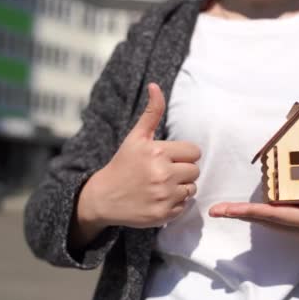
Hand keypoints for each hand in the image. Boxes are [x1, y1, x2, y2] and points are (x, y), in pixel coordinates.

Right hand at [77, 83, 200, 229]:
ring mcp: (164, 196)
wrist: (103, 197)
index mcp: (158, 152)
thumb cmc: (123, 164)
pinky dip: (175, 203)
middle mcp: (162, 174)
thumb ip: (151, 112)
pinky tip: (159, 199)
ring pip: (192, 188)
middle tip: (164, 172)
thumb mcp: (136, 137)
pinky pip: (185, 205)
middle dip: (182, 170)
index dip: (183, 154)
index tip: (167, 158)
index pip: (194, 152)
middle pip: (195, 171)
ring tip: (162, 186)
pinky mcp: (164, 214)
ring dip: (181, 187)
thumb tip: (155, 85)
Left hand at [209, 188, 298, 250]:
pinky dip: (259, 212)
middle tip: (215, 210)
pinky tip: (248, 207)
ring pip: (268, 220)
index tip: (233, 209)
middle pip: (266, 221)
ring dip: (246, 214)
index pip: (277, 216)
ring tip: (224, 209)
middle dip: (240, 215)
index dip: (254, 212)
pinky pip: (275, 217)